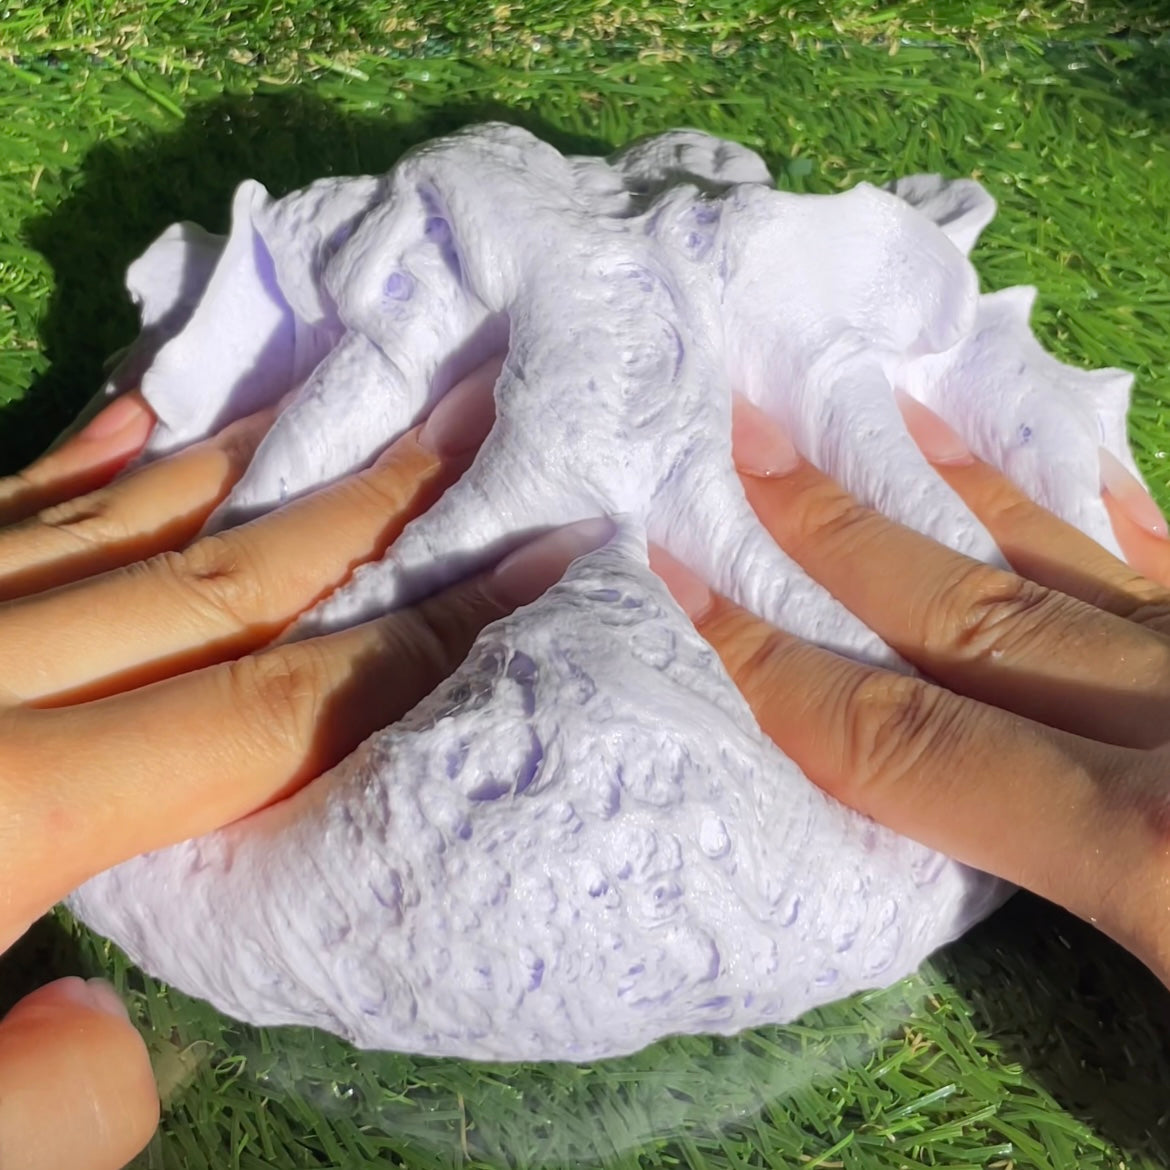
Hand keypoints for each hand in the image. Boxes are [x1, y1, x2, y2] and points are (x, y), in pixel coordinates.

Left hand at [0, 365, 604, 1169]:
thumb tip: (124, 1025)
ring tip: (359, 401)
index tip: (528, 574)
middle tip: (476, 431)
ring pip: (118, 518)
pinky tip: (156, 413)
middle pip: (219, 579)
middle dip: (369, 511)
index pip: (270, 713)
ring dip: (255, 462)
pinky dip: (87, 458)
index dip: (415, 647)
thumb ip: (40, 1115)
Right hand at [654, 395, 1169, 986]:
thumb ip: (1068, 923)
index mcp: (1149, 847)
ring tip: (886, 412)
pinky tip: (1067, 474)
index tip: (673, 576)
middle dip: (834, 526)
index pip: (900, 737)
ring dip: (966, 488)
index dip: (769, 662)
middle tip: (744, 434)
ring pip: (1076, 565)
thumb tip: (938, 868)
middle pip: (965, 615)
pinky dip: (1113, 516)